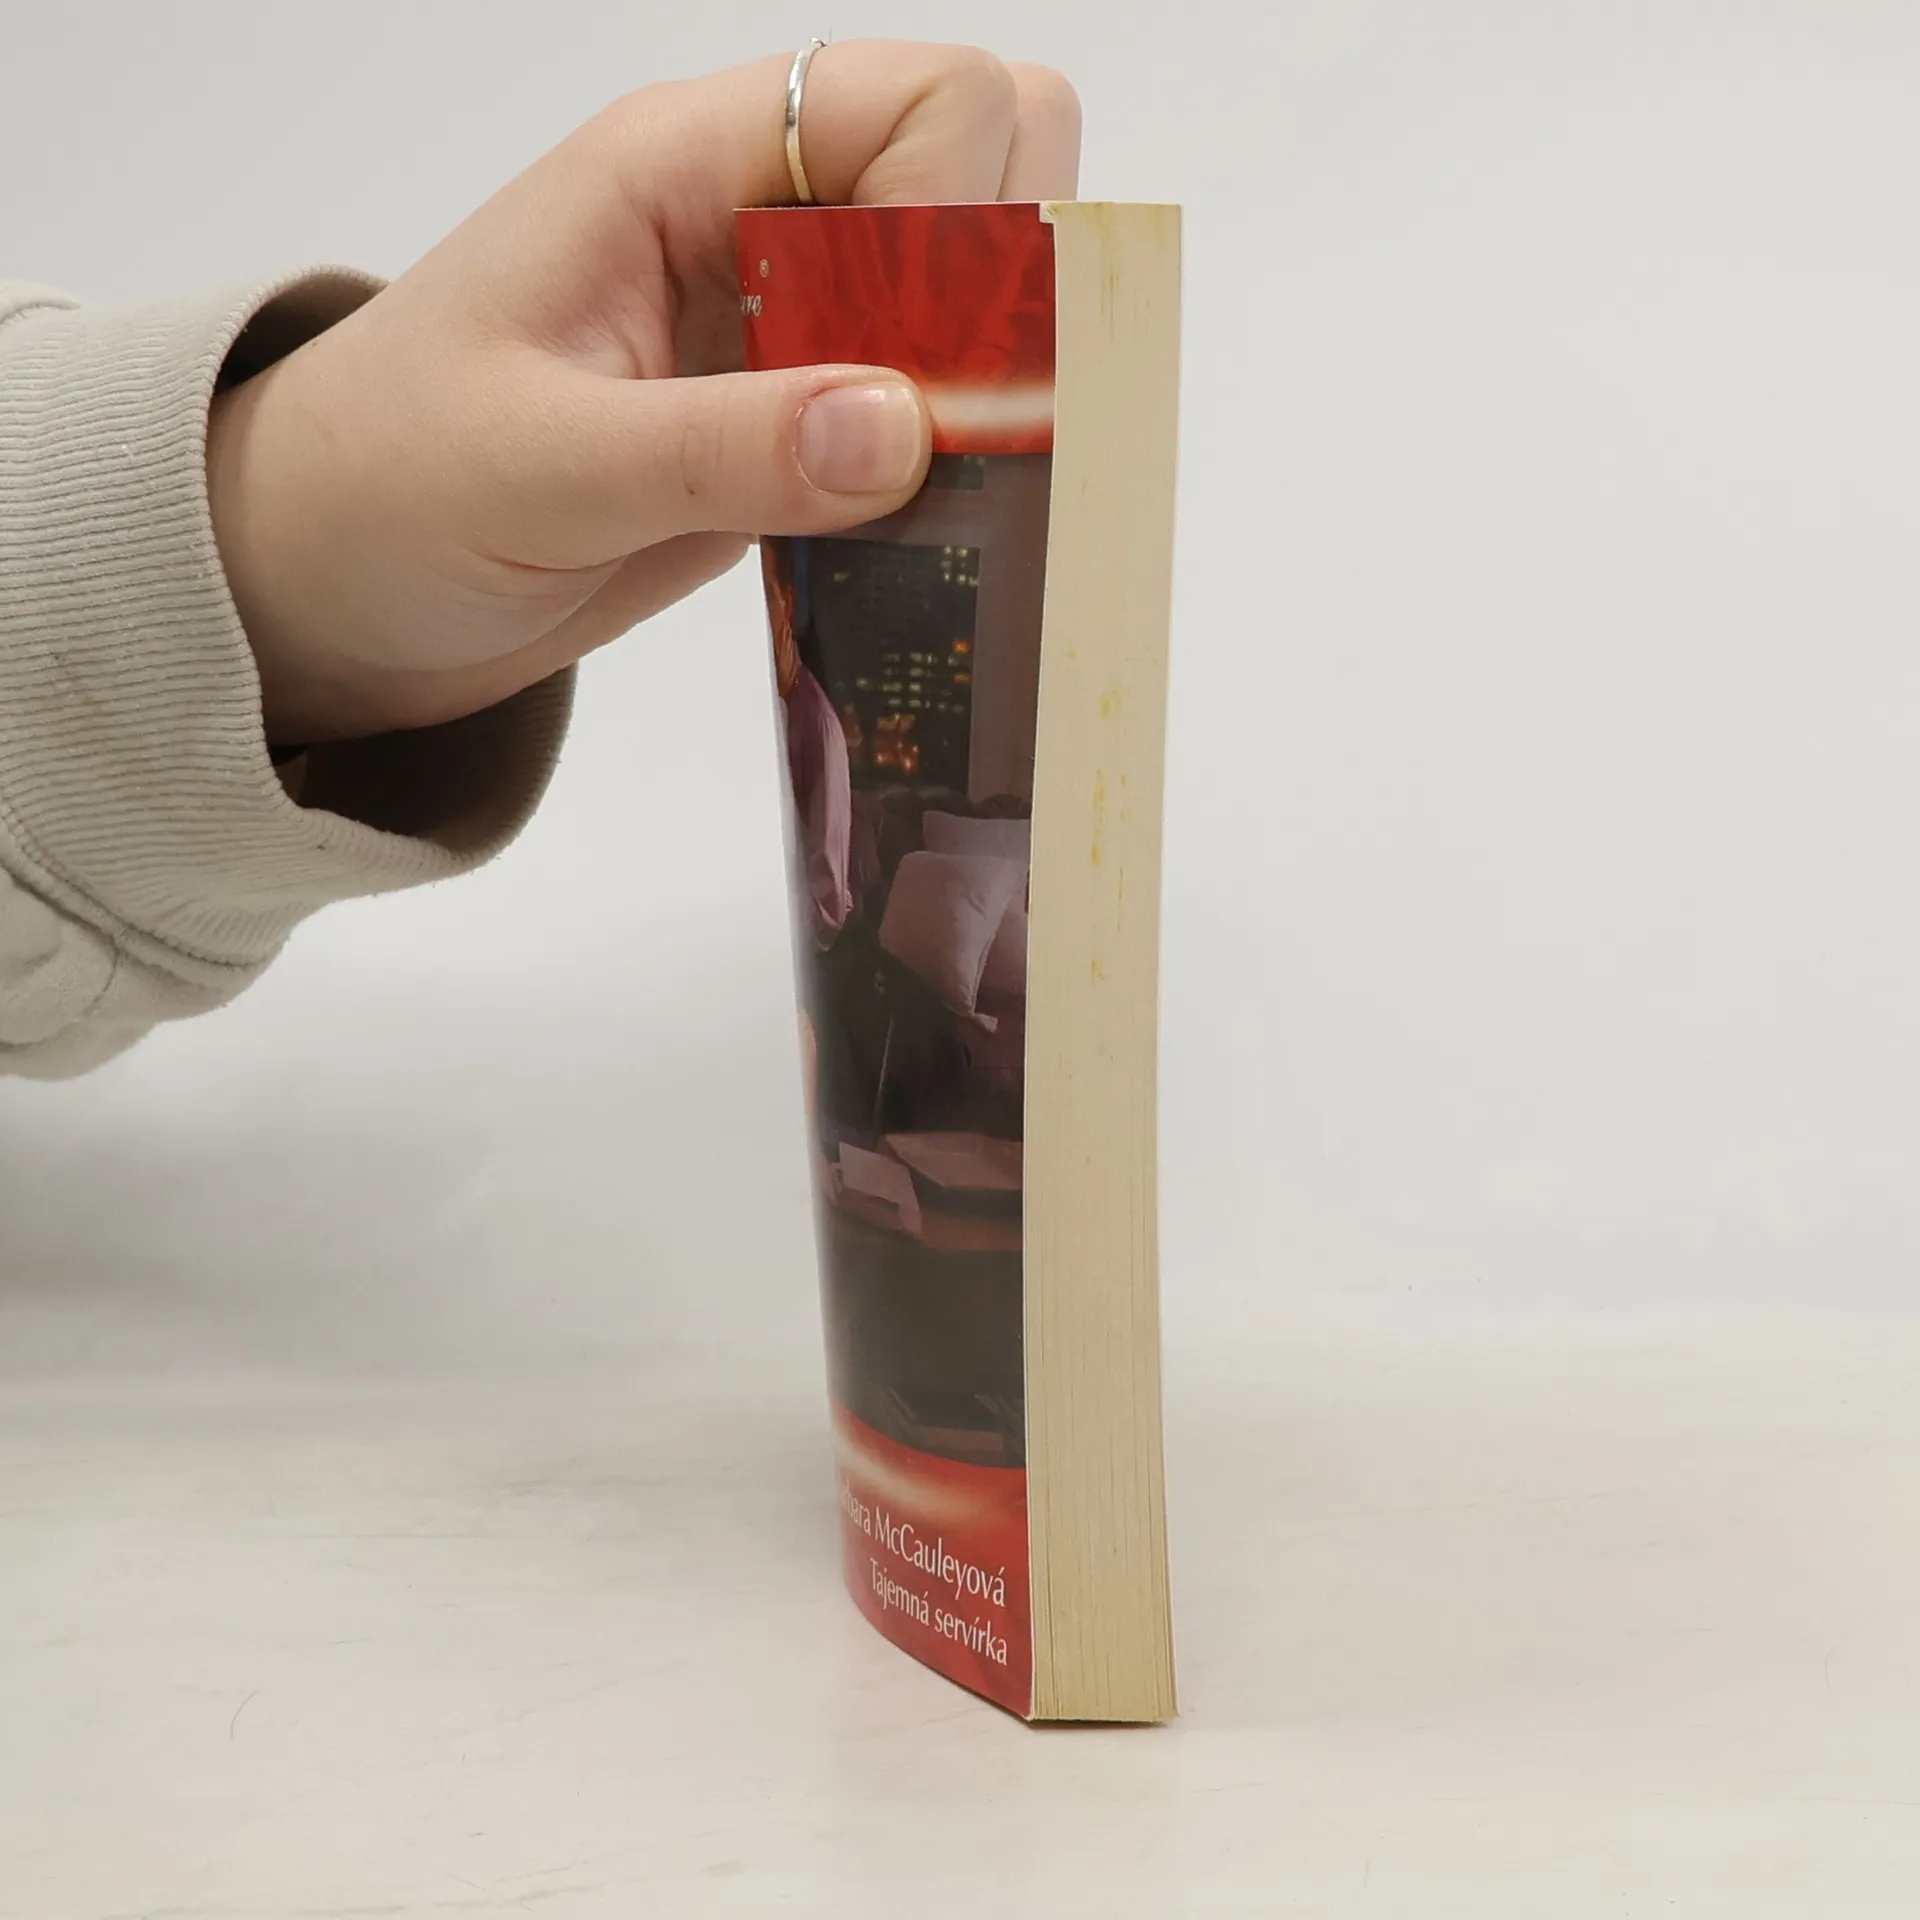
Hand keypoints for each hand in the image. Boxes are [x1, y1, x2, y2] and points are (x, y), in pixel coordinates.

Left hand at [206, 42, 1079, 742]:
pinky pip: (927, 415)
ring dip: (993, 388)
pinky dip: (955, 469)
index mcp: (683, 167)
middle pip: (980, 166)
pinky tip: (922, 538)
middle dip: (1004, 287)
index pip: (917, 103)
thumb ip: (722, 449)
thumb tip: (905, 432)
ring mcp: (784, 328)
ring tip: (949, 496)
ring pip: (971, 294)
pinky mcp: (793, 429)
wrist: (333, 581)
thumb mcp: (537, 469)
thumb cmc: (384, 490)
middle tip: (954, 422)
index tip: (930, 360)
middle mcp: (754, 224)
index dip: (960, 213)